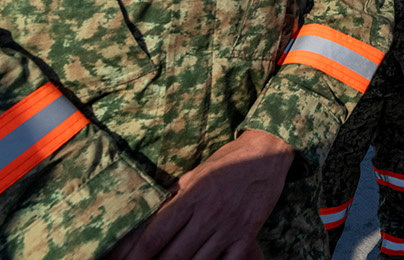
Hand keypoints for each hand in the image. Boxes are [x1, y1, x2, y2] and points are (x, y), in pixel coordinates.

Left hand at [109, 130, 292, 259]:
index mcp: (191, 197)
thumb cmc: (227, 162)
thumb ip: (174, 198)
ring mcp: (229, 227)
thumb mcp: (194, 174)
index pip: (155, 235)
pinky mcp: (248, 234)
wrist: (267, 153)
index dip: (136, 255)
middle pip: (173, 256)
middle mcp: (208, 214)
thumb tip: (149, 219)